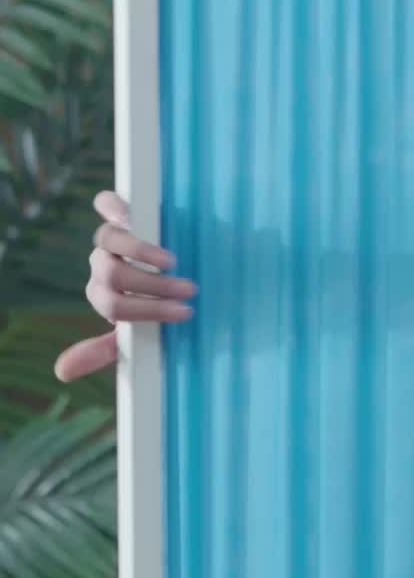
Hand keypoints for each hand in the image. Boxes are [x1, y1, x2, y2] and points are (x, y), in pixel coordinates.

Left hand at [54, 191, 196, 382]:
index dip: (147, 310)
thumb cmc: (153, 302)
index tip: (184, 314)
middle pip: (115, 275)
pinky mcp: (117, 211)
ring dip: (143, 252)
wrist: (168, 262)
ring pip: (111, 240)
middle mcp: (102, 266)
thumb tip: (61, 373)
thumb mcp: (132, 330)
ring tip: (175, 262)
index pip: (115, 305)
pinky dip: (116, 208)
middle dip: (154, 286)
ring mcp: (108, 238)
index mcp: (104, 295)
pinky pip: (106, 204)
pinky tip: (136, 217)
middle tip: (189, 291)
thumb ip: (103, 350)